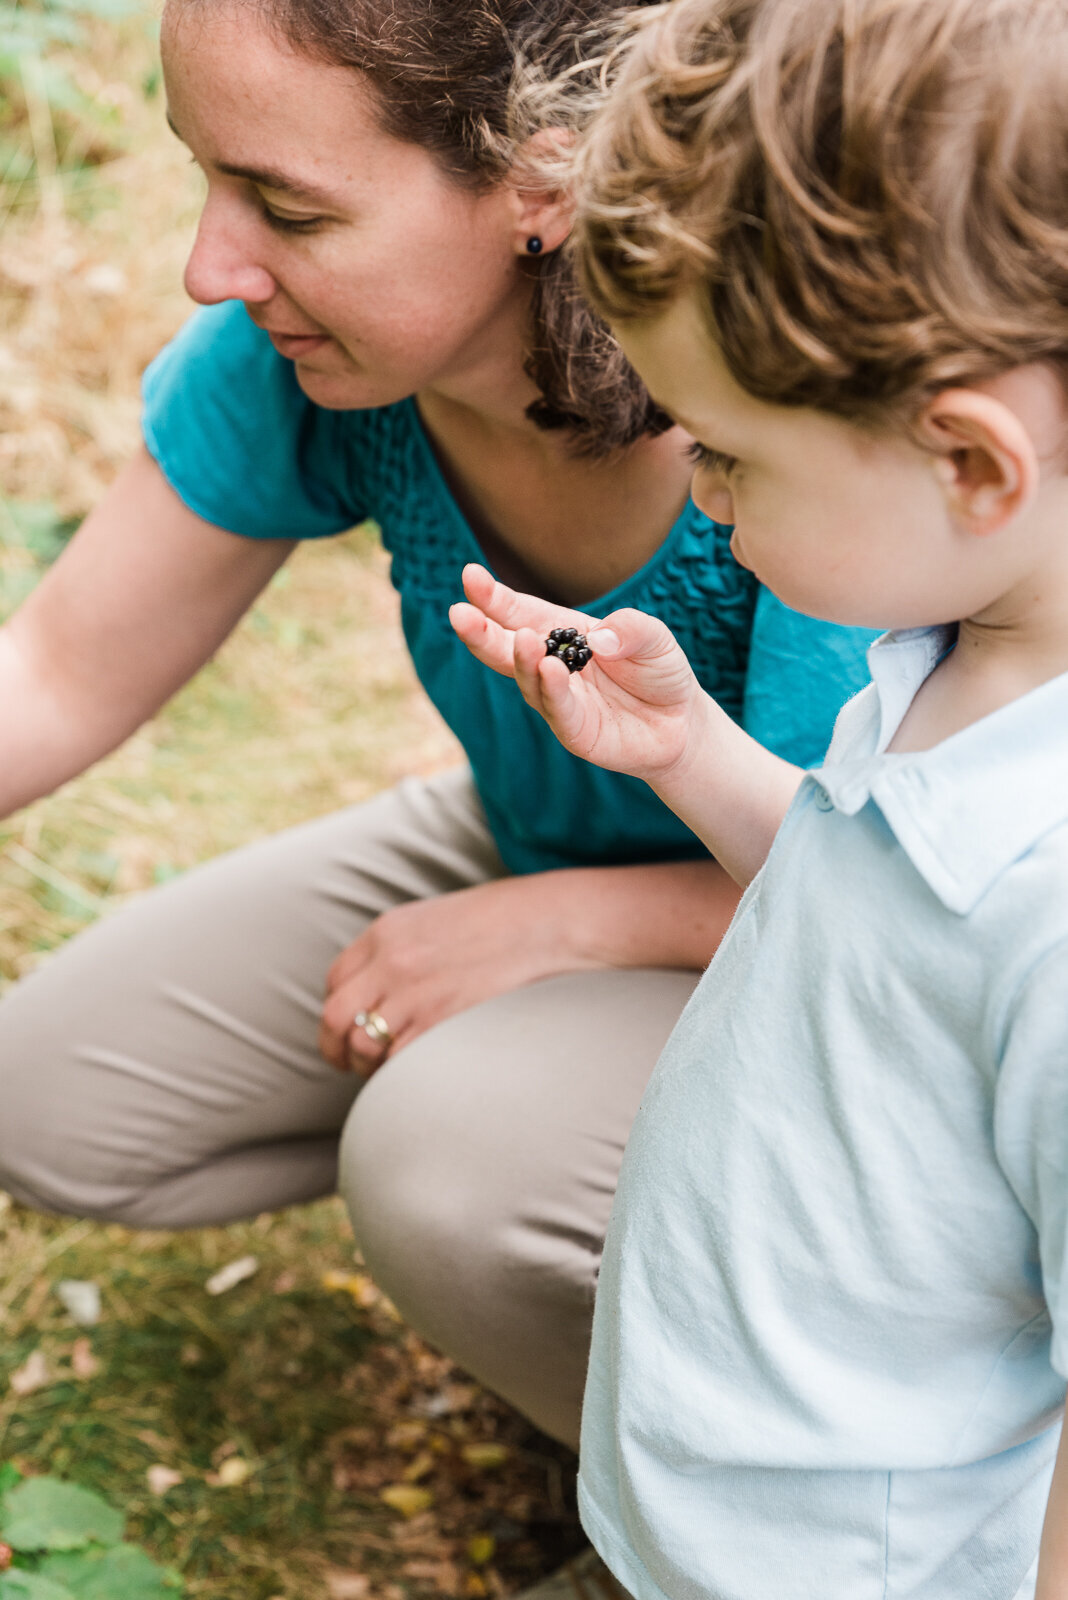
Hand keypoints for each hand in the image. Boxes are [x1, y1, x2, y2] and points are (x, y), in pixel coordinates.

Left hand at [318, 875, 604, 1074]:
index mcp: (387, 931)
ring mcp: (413, 995)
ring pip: (363, 1047)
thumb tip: (386, 988)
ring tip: (390, 1071)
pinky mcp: (439, 1024)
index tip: (348, 1029)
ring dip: (370, 1066)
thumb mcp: (439, 920)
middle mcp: (390, 963)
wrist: (552, 924)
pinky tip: (416, 1075)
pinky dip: (399, 1076)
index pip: (335, 980)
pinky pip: (397, 1064)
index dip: (338, 1010)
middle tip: (349, 1065)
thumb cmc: (508, 922)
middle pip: (334, 1017)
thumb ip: (404, 949)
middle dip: (336, 1048)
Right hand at [450, 563, 707, 785]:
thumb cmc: (658, 671)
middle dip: (480, 632)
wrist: (681, 723)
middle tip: (459, 614)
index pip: (520, 613)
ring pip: (528, 680)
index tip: (470, 577)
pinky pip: (559, 710)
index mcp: (563, 633)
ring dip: (521, 660)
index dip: (493, 598)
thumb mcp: (654, 637)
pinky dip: (552, 691)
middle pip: (506, 648)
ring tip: (522, 639)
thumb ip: (630, 628)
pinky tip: (549, 670)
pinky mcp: (575, 732)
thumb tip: (599, 638)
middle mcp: (551, 666)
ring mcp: (558, 700)